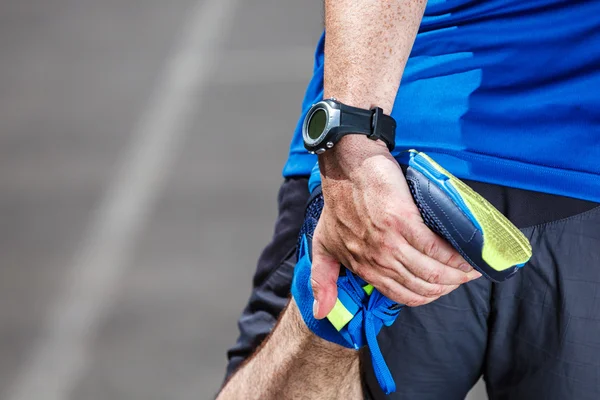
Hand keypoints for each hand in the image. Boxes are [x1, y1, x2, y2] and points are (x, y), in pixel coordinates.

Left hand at [311, 136, 481, 318]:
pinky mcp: (402, 221)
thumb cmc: (338, 201)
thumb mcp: (324, 243)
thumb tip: (321, 312)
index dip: (428, 296)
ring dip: (457, 273)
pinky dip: (455, 255)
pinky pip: (435, 248)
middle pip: (422, 286)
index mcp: (362, 267)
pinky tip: (467, 253)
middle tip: (464, 276)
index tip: (444, 286)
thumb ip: (323, 277)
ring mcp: (389, 242)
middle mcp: (376, 259)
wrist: (345, 166)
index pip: (403, 295)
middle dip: (448, 286)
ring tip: (472, 267)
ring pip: (432, 271)